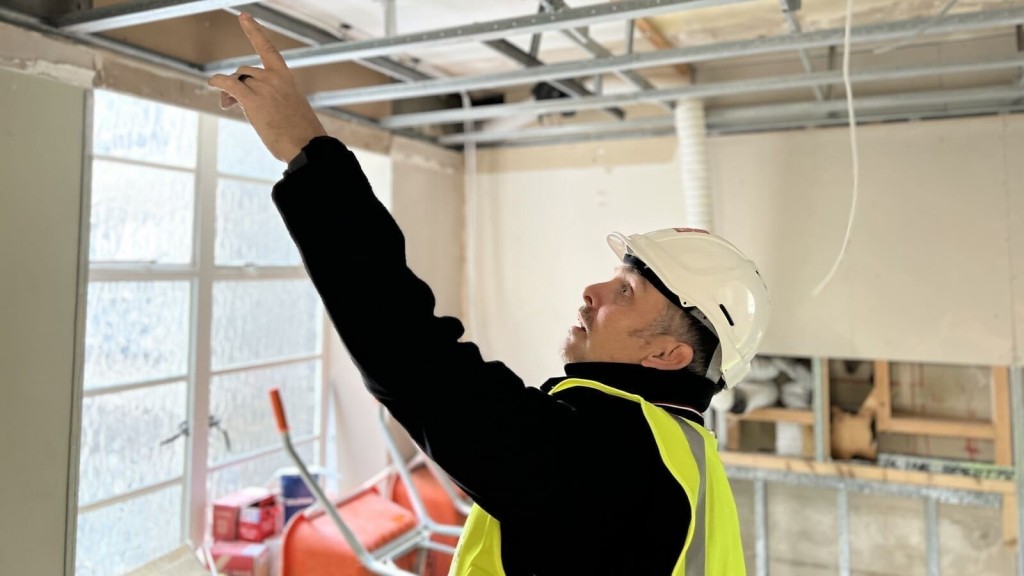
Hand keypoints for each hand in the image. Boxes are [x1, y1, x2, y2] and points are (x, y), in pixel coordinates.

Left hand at [208, 13, 327, 162]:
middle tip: (233, 102)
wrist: (307, 145)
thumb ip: (272, 100)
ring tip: (230, 106)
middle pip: (245, 71)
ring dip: (230, 91)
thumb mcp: (292, 110)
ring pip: (237, 80)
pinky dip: (218, 82)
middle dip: (238, 83)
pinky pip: (228, 85)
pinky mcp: (251, 100)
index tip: (244, 17)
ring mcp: (263, 88)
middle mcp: (274, 78)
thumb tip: (241, 102)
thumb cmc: (301, 134)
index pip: (268, 50)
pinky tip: (212, 83)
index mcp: (286, 79)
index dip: (254, 32)